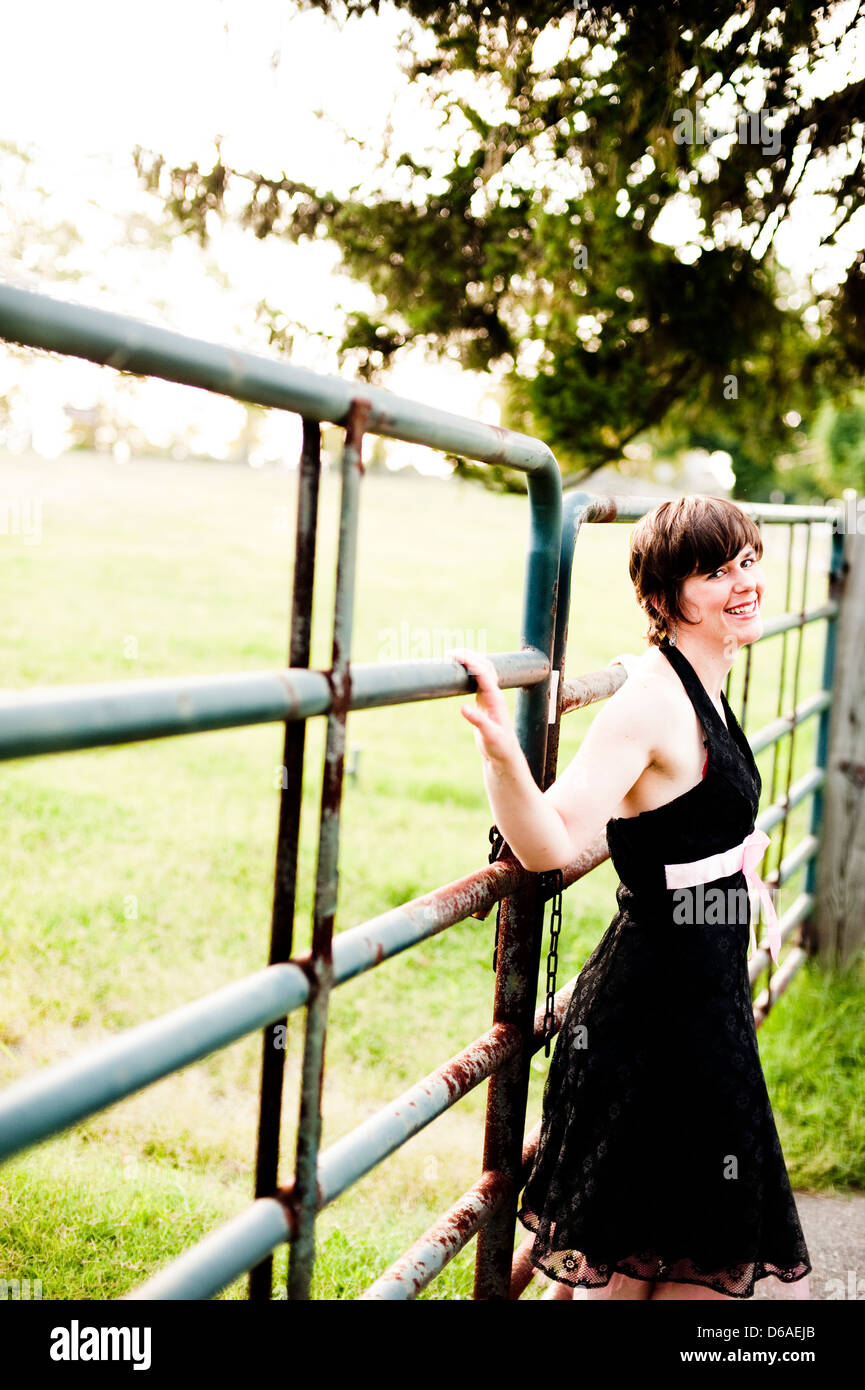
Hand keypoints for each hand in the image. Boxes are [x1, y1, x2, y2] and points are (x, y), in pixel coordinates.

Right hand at [445, 648, 517, 763]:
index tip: (454, 656)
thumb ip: (477, 721)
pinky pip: (478, 679)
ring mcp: (490, 696)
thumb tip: (462, 707)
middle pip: (484, 666)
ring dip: (470, 660)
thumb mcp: (489, 735)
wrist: (504, 754)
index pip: (483, 673)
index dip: (469, 662)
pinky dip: (469, 670)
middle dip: (469, 656)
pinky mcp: (484, 701)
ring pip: (482, 670)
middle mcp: (494, 694)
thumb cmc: (499, 746)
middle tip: (450, 652)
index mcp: (496, 698)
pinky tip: (459, 669)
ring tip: (453, 656)